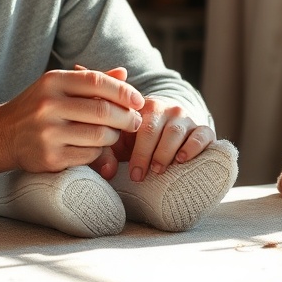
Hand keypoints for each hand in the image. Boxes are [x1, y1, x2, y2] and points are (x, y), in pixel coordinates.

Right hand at [0, 68, 144, 184]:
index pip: (98, 82)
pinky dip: (99, 152)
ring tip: (114, 134)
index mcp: (53, 81)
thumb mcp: (58, 87)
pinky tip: (96, 147)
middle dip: (126, 118)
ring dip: (114, 137)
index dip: (124, 92)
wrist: (0, 135)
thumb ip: (90, 80)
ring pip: (100, 136)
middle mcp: (49, 105)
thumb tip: (124, 73)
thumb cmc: (36, 107)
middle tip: (134, 122)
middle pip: (103, 111)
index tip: (139, 100)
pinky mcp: (49, 158)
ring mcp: (48, 133)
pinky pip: (89, 155)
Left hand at [86, 67, 215, 181]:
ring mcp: (184, 118)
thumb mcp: (119, 132)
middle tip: (137, 175)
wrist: (172, 133)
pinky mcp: (202, 128)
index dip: (127, 145)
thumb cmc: (138, 137)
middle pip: (153, 129)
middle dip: (144, 154)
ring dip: (165, 153)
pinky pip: (202, 135)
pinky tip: (182, 159)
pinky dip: (193, 147)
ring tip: (157, 169)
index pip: (133, 120)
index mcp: (141, 106)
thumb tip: (79, 108)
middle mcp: (164, 108)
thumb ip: (98, 123)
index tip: (124, 167)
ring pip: (176, 132)